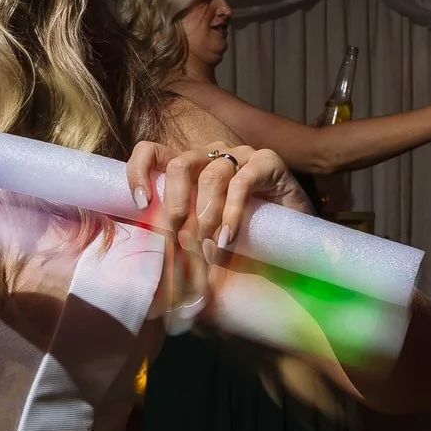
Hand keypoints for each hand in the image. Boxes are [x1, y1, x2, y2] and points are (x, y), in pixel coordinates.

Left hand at [127, 141, 306, 326]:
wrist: (292, 239)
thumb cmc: (240, 241)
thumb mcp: (201, 241)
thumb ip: (178, 246)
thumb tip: (152, 278)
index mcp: (188, 167)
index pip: (151, 152)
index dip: (138, 172)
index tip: (140, 204)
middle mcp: (211, 155)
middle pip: (180, 164)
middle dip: (176, 204)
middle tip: (180, 238)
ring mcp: (240, 155)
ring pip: (211, 174)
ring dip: (206, 214)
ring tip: (208, 245)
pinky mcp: (267, 162)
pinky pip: (243, 182)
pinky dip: (231, 212)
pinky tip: (228, 238)